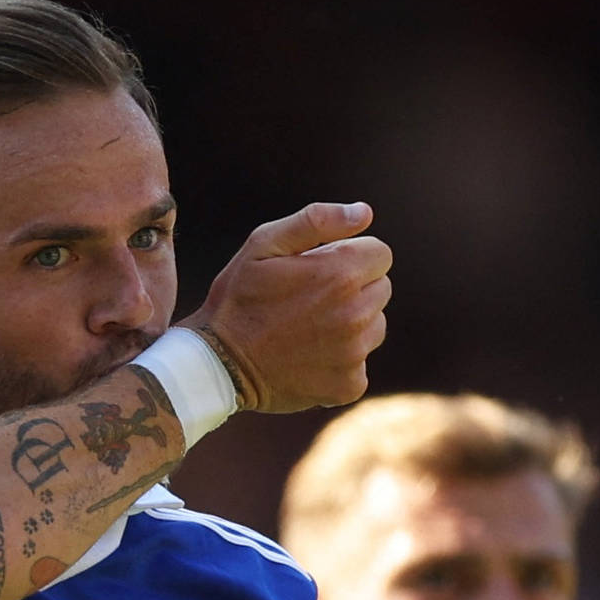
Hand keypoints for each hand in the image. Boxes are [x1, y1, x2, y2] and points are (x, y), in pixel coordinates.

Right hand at [180, 202, 392, 413]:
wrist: (218, 364)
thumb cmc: (239, 298)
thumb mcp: (263, 244)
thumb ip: (317, 220)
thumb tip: (364, 213)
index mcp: (340, 274)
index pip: (380, 254)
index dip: (351, 257)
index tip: (322, 269)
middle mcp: (355, 314)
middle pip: (381, 289)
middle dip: (354, 288)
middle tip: (311, 300)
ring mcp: (354, 353)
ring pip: (375, 326)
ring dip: (352, 324)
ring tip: (309, 328)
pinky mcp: (349, 385)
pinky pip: (361, 363)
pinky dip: (341, 361)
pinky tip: (309, 356)